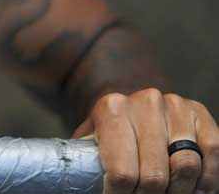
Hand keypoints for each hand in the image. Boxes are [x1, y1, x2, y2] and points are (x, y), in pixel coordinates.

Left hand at [73, 88, 218, 193]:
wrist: (132, 104)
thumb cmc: (110, 132)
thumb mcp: (90, 143)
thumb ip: (86, 163)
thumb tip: (81, 187)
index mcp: (111, 109)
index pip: (121, 172)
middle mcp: (144, 102)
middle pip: (154, 175)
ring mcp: (175, 106)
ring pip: (186, 166)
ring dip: (179, 190)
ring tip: (167, 192)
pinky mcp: (200, 113)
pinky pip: (211, 153)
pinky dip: (205, 178)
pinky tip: (193, 185)